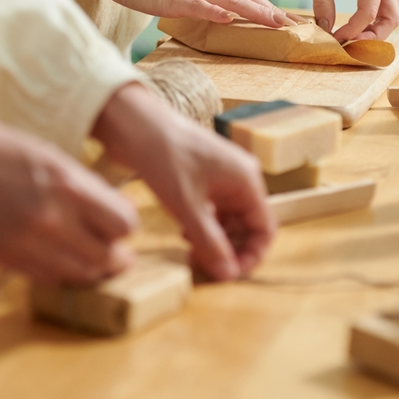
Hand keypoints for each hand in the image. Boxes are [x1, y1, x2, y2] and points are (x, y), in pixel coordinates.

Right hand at [0, 113, 137, 285]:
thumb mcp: (47, 153)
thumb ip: (80, 185)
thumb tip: (109, 209)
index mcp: (66, 184)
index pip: (123, 224)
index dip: (125, 224)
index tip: (118, 220)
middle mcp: (51, 219)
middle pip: (108, 257)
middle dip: (116, 254)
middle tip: (116, 250)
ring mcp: (27, 244)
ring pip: (81, 275)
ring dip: (93, 270)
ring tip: (94, 261)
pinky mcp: (5, 260)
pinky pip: (49, 279)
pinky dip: (62, 274)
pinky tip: (60, 261)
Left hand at [93, 84, 274, 279]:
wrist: (134, 123)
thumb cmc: (164, 156)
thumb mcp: (187, 206)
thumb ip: (209, 242)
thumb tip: (228, 274)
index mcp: (246, 180)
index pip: (264, 228)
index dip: (251, 256)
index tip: (229, 275)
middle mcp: (239, 178)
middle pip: (248, 225)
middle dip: (231, 250)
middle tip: (206, 269)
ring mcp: (221, 177)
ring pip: (229, 220)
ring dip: (215, 240)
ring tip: (192, 255)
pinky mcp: (202, 177)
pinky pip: (213, 210)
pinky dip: (203, 226)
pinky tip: (184, 235)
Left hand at [295, 0, 398, 41]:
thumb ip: (323, 7)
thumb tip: (326, 34)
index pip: (370, 13)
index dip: (353, 31)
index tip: (334, 40)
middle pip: (391, 16)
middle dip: (374, 36)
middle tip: (352, 48)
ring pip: (388, 13)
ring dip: (374, 30)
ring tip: (352, 41)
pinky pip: (380, 5)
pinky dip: (370, 20)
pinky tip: (353, 28)